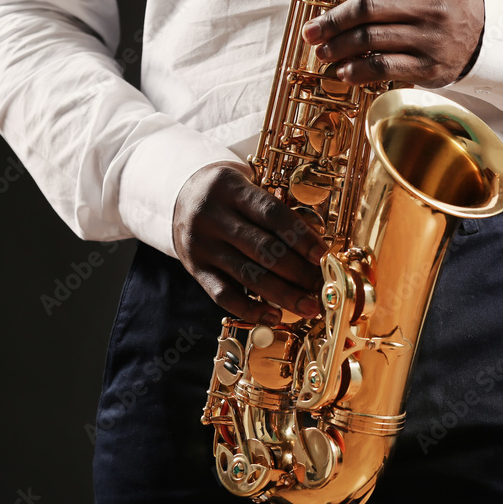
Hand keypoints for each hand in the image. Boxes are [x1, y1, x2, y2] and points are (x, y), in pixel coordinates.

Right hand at [172, 162, 327, 324]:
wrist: (179, 196)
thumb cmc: (228, 194)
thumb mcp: (245, 187)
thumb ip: (273, 211)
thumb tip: (314, 248)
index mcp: (230, 188)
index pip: (271, 213)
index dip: (300, 236)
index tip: (323, 255)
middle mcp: (212, 216)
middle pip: (262, 248)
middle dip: (297, 271)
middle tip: (321, 286)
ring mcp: (201, 244)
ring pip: (246, 275)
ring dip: (282, 294)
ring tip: (308, 306)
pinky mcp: (194, 268)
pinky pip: (222, 295)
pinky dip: (250, 309)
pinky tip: (273, 316)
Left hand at [302, 0, 483, 87]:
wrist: (495, 36)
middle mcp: (430, 5)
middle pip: (368, 7)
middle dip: (332, 20)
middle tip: (311, 30)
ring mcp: (430, 38)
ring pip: (370, 40)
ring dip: (338, 47)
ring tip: (321, 50)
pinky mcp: (429, 68)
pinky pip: (384, 68)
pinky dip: (358, 70)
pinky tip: (343, 70)